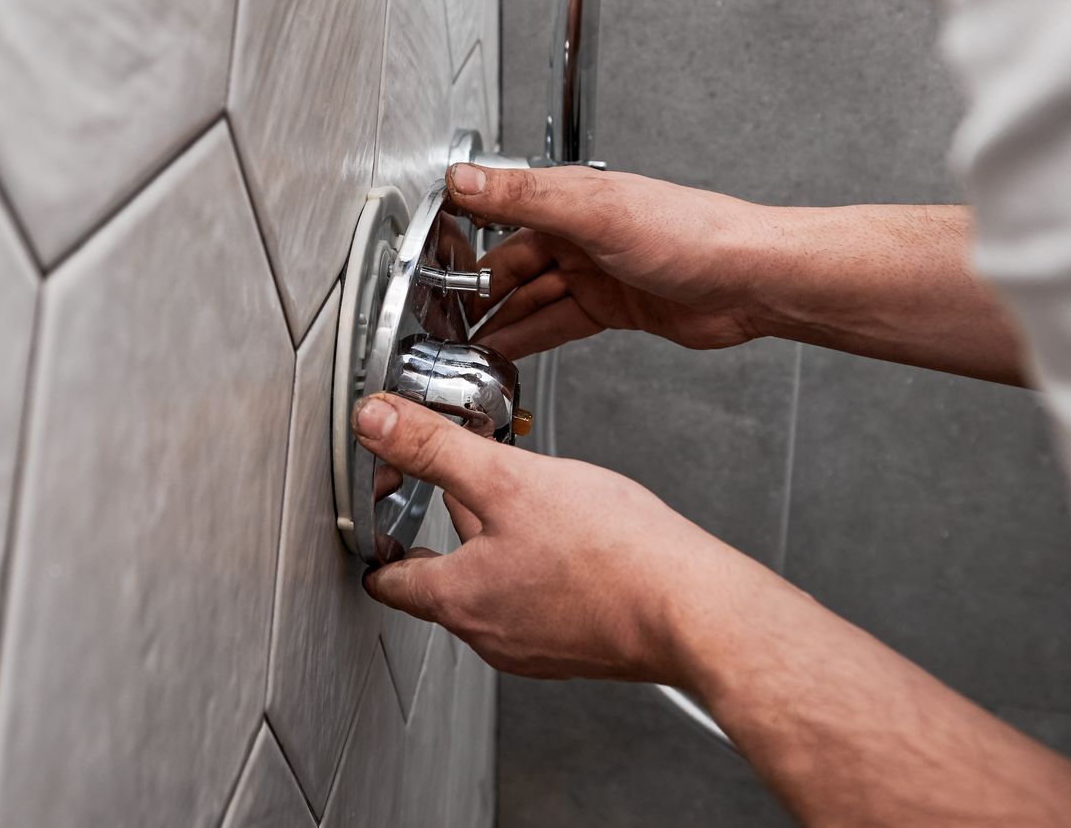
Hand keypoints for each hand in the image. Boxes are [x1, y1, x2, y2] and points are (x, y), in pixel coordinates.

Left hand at [355, 391, 758, 683]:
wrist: (694, 609)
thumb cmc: (613, 556)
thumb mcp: (508, 480)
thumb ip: (435, 449)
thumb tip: (376, 423)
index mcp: (458, 600)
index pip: (389, 580)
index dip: (380, 537)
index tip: (381, 511)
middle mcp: (490, 634)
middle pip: (443, 577)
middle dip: (448, 526)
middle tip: (458, 482)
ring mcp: (536, 646)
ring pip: (494, 585)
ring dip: (496, 542)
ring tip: (521, 499)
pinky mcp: (577, 645)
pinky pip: (538, 599)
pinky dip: (537, 565)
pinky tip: (568, 536)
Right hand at [450, 163, 776, 358]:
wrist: (753, 280)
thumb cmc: (694, 234)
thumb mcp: (596, 211)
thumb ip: (525, 197)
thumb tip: (465, 178)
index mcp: (570, 200)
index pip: (499, 214)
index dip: (462, 239)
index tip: (427, 262)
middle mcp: (579, 233)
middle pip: (510, 265)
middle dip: (476, 292)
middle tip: (442, 319)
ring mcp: (596, 271)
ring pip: (531, 298)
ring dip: (499, 320)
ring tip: (464, 344)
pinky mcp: (614, 307)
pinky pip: (558, 322)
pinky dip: (530, 337)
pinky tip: (507, 350)